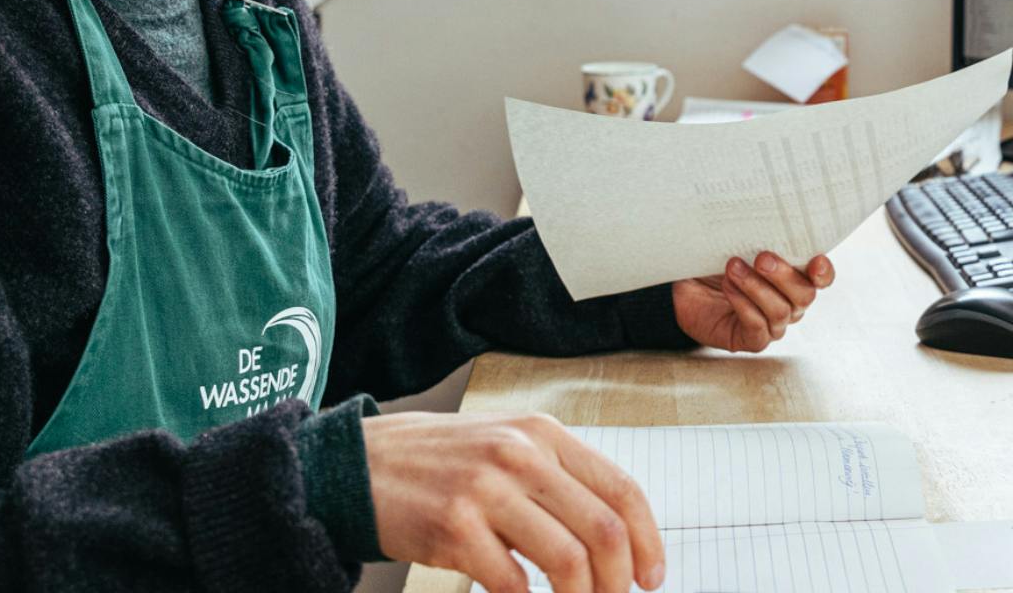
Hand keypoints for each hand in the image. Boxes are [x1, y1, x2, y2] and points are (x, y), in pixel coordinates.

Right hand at [364, 411, 664, 592]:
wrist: (360, 464)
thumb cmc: (439, 462)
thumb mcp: (506, 447)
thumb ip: (556, 480)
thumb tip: (614, 540)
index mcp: (542, 434)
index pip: (621, 489)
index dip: (647, 540)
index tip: (652, 576)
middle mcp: (520, 454)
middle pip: (603, 530)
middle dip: (618, 582)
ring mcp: (487, 490)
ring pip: (567, 561)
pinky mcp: (454, 528)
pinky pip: (513, 584)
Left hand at [672, 251, 834, 352]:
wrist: (685, 286)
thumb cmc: (716, 262)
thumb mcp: (738, 244)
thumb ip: (759, 238)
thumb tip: (768, 221)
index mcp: (794, 277)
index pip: (821, 278)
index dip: (823, 272)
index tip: (816, 261)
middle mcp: (790, 303)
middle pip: (804, 294)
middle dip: (784, 275)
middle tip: (761, 258)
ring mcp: (773, 324)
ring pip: (780, 311)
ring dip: (756, 287)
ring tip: (732, 268)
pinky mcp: (753, 340)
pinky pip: (758, 327)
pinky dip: (743, 305)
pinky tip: (728, 289)